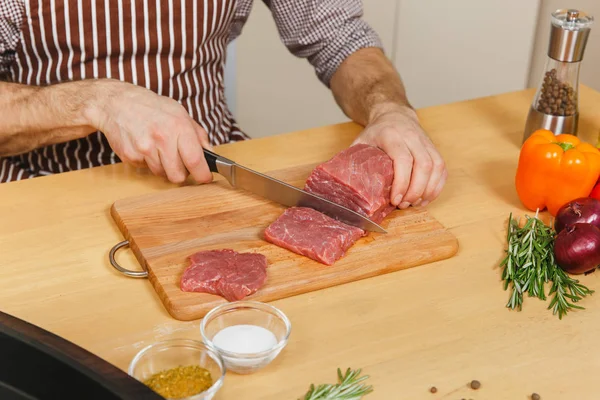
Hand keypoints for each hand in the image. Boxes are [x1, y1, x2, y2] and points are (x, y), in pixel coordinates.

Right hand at [85, 79, 212, 183]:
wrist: (116, 102)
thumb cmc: (151, 107)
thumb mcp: (179, 113)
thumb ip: (198, 134)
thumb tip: (210, 154)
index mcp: (179, 126)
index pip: (195, 160)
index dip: (202, 174)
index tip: (205, 178)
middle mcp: (162, 138)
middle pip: (178, 175)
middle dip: (181, 172)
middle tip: (178, 161)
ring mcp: (144, 148)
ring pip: (162, 174)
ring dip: (163, 166)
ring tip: (158, 148)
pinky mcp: (130, 155)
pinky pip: (145, 169)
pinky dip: (147, 162)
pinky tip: (144, 146)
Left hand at [352, 105, 446, 208]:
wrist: (394, 114)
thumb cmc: (376, 132)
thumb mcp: (361, 142)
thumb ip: (354, 161)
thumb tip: (343, 185)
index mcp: (391, 135)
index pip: (403, 159)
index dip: (402, 182)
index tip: (395, 200)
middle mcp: (412, 136)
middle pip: (423, 165)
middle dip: (415, 190)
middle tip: (404, 204)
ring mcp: (426, 141)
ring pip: (436, 167)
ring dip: (428, 190)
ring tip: (415, 203)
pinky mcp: (434, 148)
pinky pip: (442, 169)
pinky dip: (437, 186)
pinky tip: (426, 197)